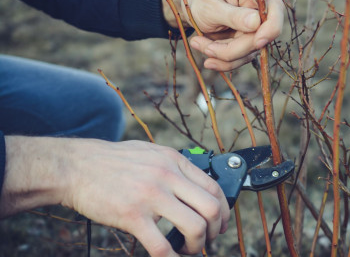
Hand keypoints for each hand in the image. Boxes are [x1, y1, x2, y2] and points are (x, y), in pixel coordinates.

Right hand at [0, 136, 229, 256]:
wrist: (76, 167)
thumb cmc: (112, 161)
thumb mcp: (150, 153)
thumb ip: (173, 167)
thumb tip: (195, 186)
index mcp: (174, 161)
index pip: (214, 187)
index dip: (223, 210)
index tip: (219, 223)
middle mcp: (167, 176)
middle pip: (211, 208)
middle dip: (215, 231)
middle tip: (208, 241)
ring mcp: (151, 196)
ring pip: (194, 227)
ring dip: (197, 246)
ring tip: (188, 250)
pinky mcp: (132, 216)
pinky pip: (162, 246)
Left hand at [162, 0, 283, 70]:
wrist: (193, 4)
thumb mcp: (210, 5)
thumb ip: (233, 15)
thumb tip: (256, 23)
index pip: (275, 10)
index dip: (270, 28)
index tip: (257, 42)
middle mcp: (260, 9)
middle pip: (259, 39)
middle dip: (230, 49)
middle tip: (200, 45)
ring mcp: (256, 28)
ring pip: (248, 53)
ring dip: (221, 55)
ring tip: (197, 43)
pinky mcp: (248, 42)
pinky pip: (240, 58)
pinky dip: (221, 59)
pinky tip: (204, 52)